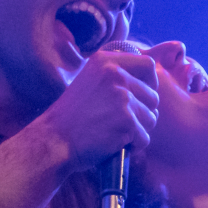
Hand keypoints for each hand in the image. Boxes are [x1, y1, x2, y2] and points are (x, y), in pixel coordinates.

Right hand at [27, 48, 159, 172]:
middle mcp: (115, 74)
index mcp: (106, 61)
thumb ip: (115, 76)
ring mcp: (122, 97)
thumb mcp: (90, 81)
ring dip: (139, 130)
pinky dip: (134, 146)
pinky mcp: (127, 121)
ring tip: (116, 132)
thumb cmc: (73, 116)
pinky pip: (145, 137)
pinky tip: (116, 144)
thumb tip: (150, 81)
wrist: (54, 139)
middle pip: (153, 95)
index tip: (140, 97)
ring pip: (152, 118)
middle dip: (143, 113)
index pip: (148, 64)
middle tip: (121, 122)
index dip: (150, 83)